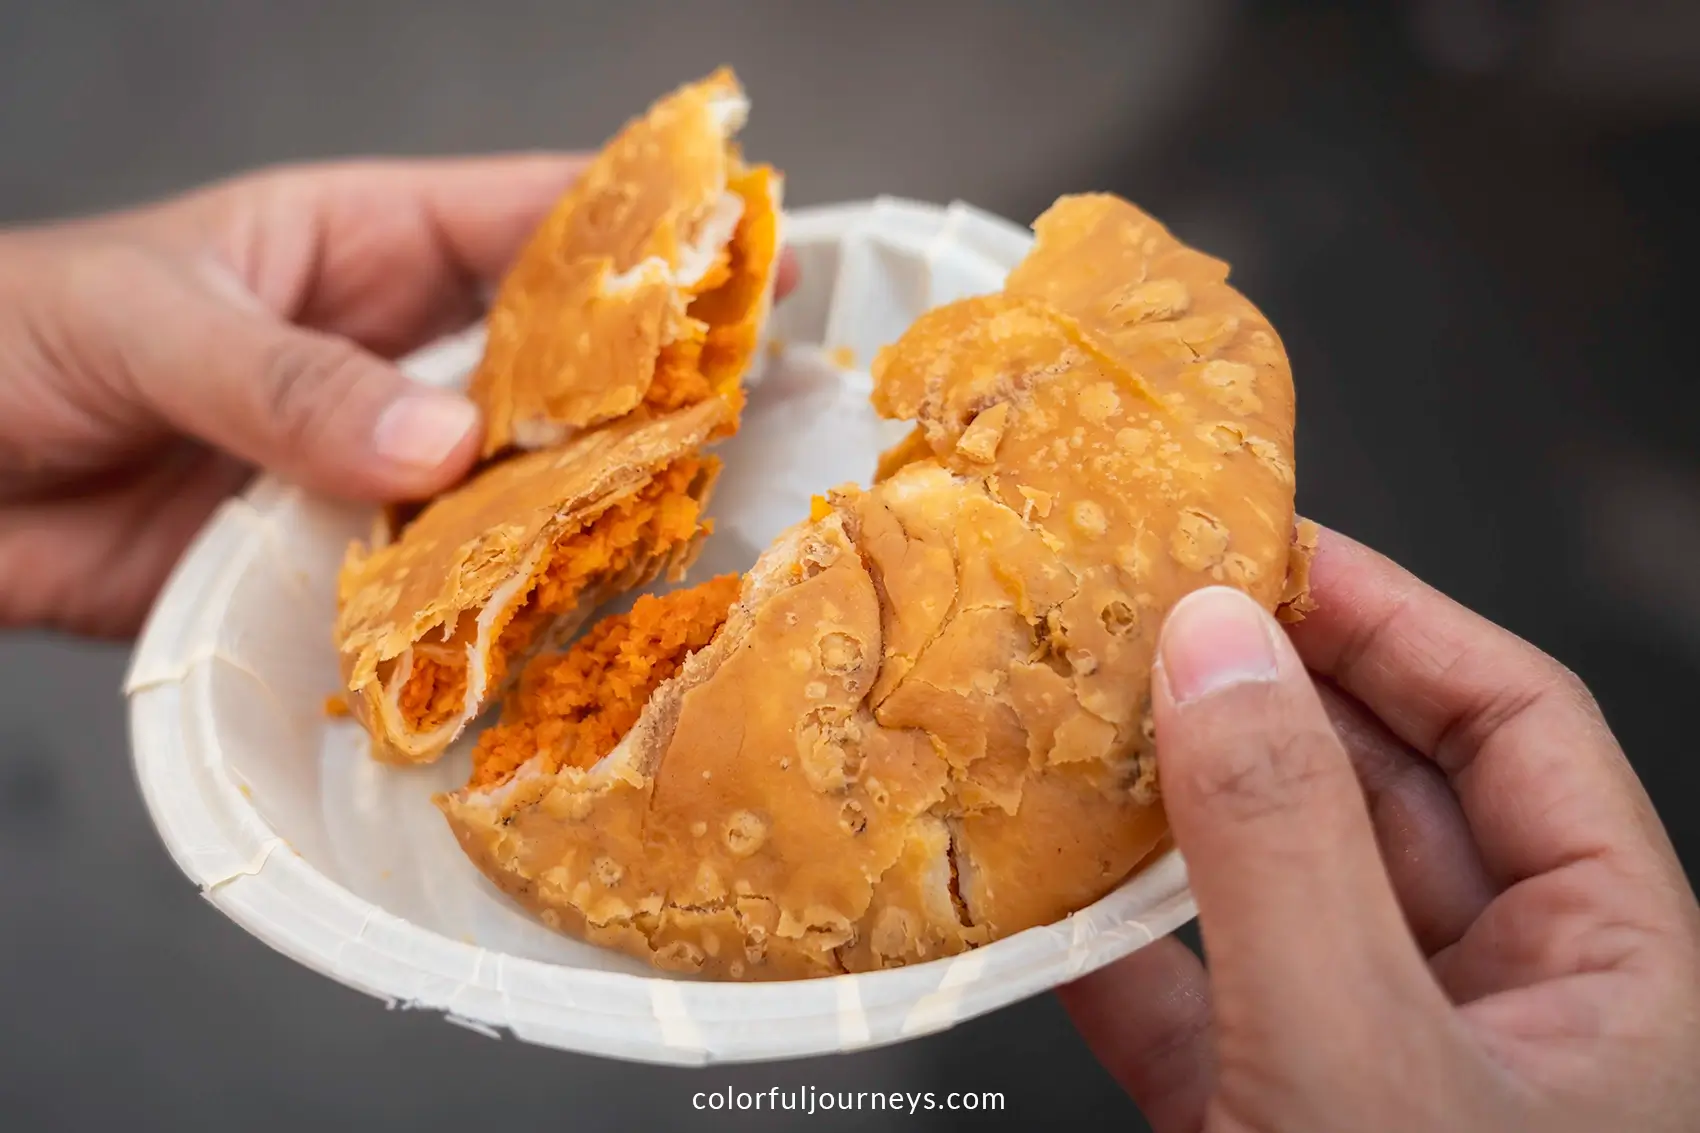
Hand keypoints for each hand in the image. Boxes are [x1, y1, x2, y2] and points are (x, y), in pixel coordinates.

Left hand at [0, 158, 798, 637]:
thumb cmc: (10, 340)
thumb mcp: (150, 323)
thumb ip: (289, 380)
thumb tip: (443, 445)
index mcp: (357, 244)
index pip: (529, 220)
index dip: (646, 232)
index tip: (751, 249)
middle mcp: (386, 353)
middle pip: (550, 361)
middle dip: (653, 377)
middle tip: (764, 399)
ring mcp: (369, 461)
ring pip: (511, 478)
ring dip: (587, 501)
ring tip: (693, 516)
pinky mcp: (334, 562)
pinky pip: (438, 578)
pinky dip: (495, 599)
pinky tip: (566, 615)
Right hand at [1060, 528, 1699, 1130]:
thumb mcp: (1361, 1057)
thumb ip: (1287, 848)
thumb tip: (1216, 650)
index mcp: (1608, 974)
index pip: (1516, 726)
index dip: (1394, 620)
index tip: (1266, 550)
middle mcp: (1505, 1010)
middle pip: (1382, 793)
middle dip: (1260, 701)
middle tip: (1148, 623)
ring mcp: (1381, 1071)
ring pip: (1275, 893)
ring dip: (1169, 818)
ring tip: (1083, 731)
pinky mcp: (1269, 1126)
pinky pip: (1191, 1005)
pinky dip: (1114, 951)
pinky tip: (1046, 896)